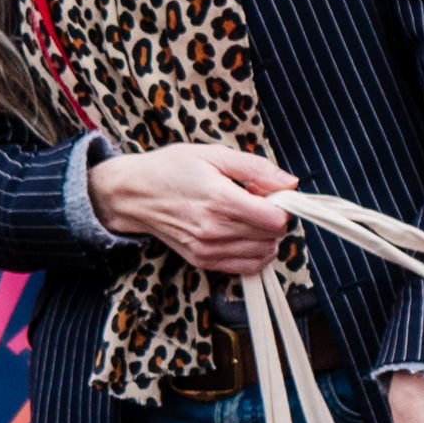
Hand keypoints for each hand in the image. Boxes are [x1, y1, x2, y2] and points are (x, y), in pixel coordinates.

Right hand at [86, 142, 295, 274]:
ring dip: (265, 236)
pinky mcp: (201, 261)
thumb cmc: (171, 169)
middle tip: (257, 203)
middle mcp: (214, 229)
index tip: (270, 195)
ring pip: (264, 253)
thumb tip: (291, 183)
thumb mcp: (214, 155)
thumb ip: (257, 169)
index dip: (282, 205)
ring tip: (246, 217)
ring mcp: (207, 248)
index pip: (276, 219)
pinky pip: (246, 267)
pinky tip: (244, 235)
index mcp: (220, 200)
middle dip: (274, 218)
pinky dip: (255, 253)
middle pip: (273, 236)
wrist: (132, 193)